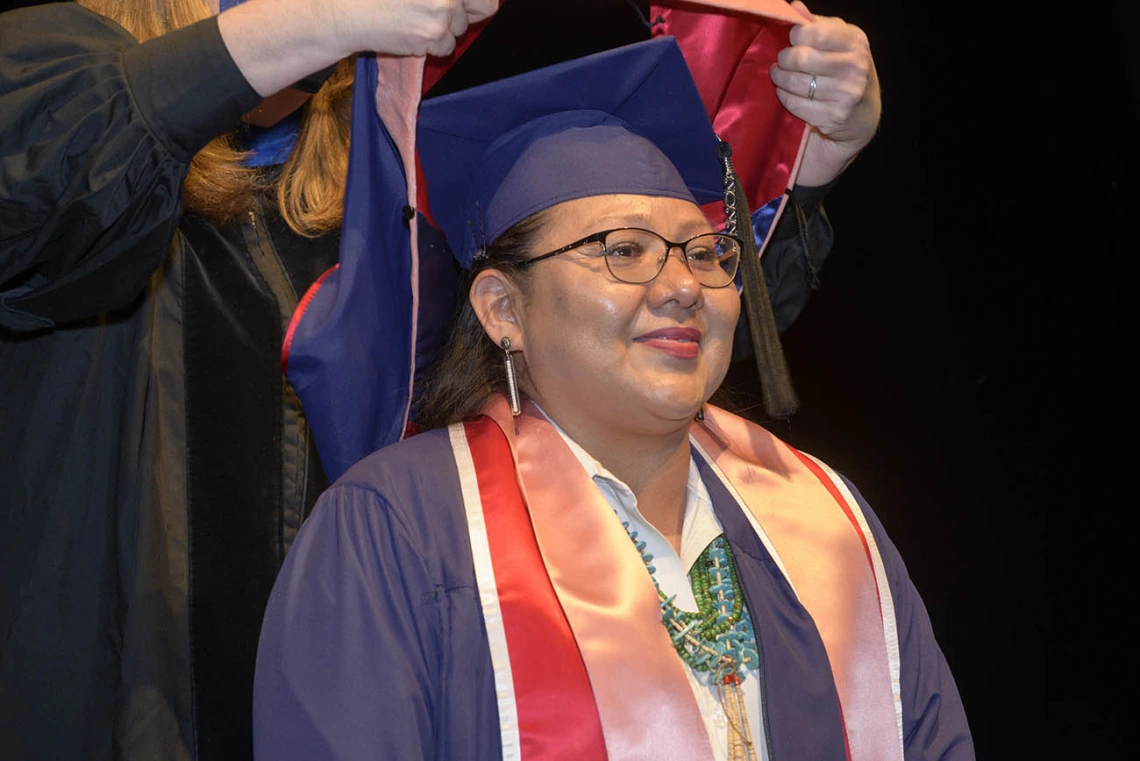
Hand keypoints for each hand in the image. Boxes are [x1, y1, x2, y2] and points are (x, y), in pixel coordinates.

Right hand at [334, 0, 498, 57]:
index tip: (468, 4)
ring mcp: (443, 9)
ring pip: (460, 29)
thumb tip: (460, 2)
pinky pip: (446, 47)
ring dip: (443, 30)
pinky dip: (431, 46)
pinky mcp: (434, 33)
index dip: (474, 0)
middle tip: (445, 16)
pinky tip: (411, 33)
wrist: (354, 12)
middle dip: (468, 13)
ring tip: (415, 20)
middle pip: (484, 6)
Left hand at [768, 1, 880, 186]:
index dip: (796, 35)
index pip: (815, 32)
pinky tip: (785, 92)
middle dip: (784, 59)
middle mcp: (855, 66)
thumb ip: (817, 24)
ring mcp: (846, 93)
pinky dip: (784, 97)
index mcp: (855, 42)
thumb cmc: (846, 70)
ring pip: (795, 83)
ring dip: (780, 78)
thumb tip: (794, 7)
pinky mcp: (833, 116)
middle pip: (801, 58)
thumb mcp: (839, 42)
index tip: (792, 40)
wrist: (862, 114)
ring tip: (778, 75)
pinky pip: (795, 103)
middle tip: (782, 60)